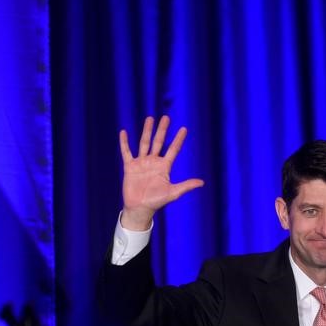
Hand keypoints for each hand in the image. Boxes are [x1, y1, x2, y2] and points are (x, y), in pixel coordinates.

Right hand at [119, 115, 203, 229]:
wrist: (140, 208)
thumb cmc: (157, 201)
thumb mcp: (173, 192)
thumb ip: (186, 186)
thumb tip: (202, 183)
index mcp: (164, 167)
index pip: (173, 149)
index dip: (178, 139)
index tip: (184, 129)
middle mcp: (153, 162)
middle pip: (159, 142)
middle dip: (162, 130)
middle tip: (166, 117)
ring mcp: (141, 163)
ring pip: (144, 143)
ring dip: (147, 131)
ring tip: (150, 118)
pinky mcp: (130, 167)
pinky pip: (126, 152)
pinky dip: (124, 143)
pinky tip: (124, 132)